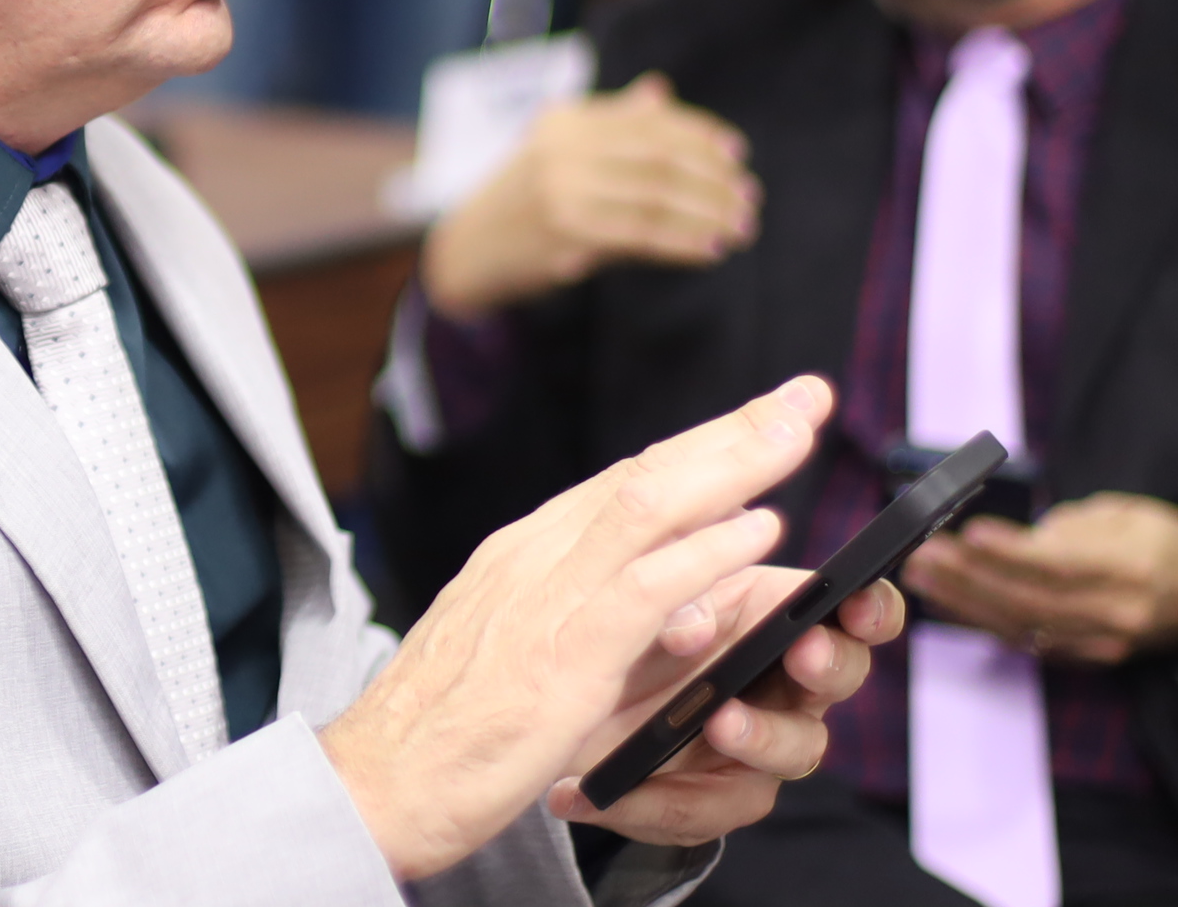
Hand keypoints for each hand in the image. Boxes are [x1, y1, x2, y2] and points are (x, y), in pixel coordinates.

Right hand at [321, 376, 849, 879]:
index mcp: (520, 556)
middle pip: (646, 474)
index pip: (623, 482)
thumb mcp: (509, 653)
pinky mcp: (562, 654)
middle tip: (802, 396)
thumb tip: (659, 605)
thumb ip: (573, 616)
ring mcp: (545, 599)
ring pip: (650, 506)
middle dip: (732, 431)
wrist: (374, 780)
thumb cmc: (438, 731)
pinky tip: (758, 530)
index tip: (758, 421)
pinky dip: (707, 552)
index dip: (698, 446)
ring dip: (733, 464)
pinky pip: (647, 588)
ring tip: (797, 434)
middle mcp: (532, 557)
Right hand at [420, 74, 760, 318]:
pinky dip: (684, 241)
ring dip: (708, 213)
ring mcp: (562, 188)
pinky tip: (712, 248)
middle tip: (749, 198)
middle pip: (660, 157)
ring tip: (741, 227)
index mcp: (565, 119)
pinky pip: (643, 233)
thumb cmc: (521, 201)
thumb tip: (660, 91)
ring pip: (657, 196)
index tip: (737, 154)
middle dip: (713, 178)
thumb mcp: (556, 151)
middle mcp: (563, 147)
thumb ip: (609, 122)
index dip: (699, 134)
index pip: (649, 121)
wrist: (465, 252)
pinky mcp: (566, 231)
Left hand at [550, 571, 901, 844]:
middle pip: (841, 675)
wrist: (584, 705)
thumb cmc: (638, 634)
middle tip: (804, 654)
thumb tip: (687, 629)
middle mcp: (790, 683)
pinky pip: (709, 806)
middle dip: (828, 664)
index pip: (854, 611)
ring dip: (760, 736)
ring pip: (796, 749)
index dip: (870, 608)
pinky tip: (606, 794)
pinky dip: (657, 800)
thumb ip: (675, 606)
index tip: (858, 605)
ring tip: (719, 722)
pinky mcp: (722, 795)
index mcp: (781, 619)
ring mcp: (765, 742)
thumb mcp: (650, 605)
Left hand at [902, 492, 1177, 664]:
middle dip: (970, 578)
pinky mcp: (1087, 657)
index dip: (1010, 553)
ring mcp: (1102, 642)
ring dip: (964, 602)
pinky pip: (1027, 642)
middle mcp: (1118, 613)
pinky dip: (981, 622)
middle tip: (922, 555)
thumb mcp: (1123, 515)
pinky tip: (945, 602)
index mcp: (1132, 569)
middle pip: (1032, 600)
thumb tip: (1013, 540)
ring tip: (920, 576)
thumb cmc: (1156, 541)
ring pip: (1023, 626)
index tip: (967, 534)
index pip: (1061, 564)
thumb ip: (1070, 528)